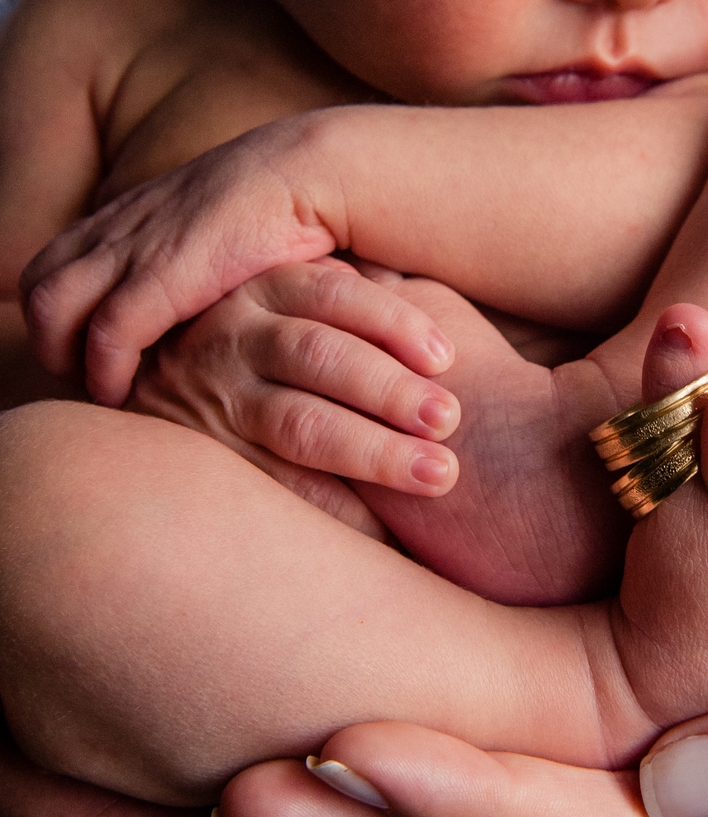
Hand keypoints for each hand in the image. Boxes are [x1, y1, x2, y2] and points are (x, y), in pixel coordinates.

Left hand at [20, 110, 388, 404]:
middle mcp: (118, 228)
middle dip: (51, 342)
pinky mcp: (164, 274)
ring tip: (107, 390)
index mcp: (129, 216)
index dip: (61, 319)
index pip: (54, 267)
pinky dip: (103, 371)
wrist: (317, 172)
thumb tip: (190, 312)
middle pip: (38, 286)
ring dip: (65, 359)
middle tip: (92, 380)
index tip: (98, 359)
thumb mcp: (218, 234)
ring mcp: (134, 248)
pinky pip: (105, 333)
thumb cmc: (287, 214)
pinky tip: (127, 393)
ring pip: (49, 307)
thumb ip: (190, 265)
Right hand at [129, 258, 459, 535]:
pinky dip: (337, 507)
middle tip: (449, 420)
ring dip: (376, 452)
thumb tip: (427, 294)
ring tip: (438, 475)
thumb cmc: (258, 344)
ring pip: (300, 424)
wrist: (149, 390)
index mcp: (266, 287)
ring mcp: (215, 400)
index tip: (447, 358)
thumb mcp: (285, 299)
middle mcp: (233, 336)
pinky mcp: (206, 460)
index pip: (336, 294)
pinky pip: (276, 487)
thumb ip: (344, 296)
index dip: (394, 322)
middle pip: (320, 356)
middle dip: (390, 390)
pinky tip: (389, 529)